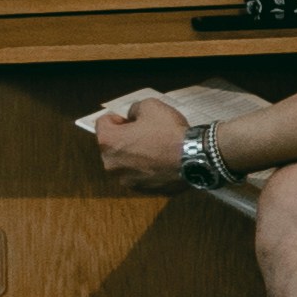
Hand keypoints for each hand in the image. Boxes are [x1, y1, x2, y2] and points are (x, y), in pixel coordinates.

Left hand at [79, 88, 204, 191]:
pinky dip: (146, 169)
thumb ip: (134, 109)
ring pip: (124, 163)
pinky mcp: (142, 190)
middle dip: (124, 139)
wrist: (194, 158)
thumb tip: (133, 116)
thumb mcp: (151, 106)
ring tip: (155, 150)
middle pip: (111, 146)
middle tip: (144, 134)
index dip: (117, 118)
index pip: (102, 123)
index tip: (132, 119)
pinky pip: (139, 175)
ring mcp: (126, 180)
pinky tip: (161, 162)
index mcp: (108, 142)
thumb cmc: (169, 132)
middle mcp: (111, 164)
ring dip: (134, 156)